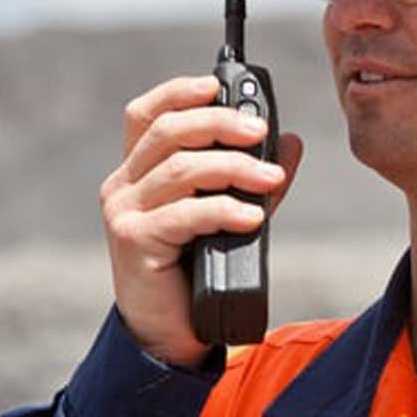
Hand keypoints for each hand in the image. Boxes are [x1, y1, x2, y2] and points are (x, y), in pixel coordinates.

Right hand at [99, 75, 304, 367]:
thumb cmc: (196, 267)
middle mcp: (124, 184)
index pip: (147, 114)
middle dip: (219, 123)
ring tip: (272, 178)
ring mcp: (124, 212)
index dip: (179, 92)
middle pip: (168, 132)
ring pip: (180, 170)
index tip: (218, 85)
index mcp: (140, 169)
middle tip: (261, 130)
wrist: (170, 331)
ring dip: (233, 168)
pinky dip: (224, 209)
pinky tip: (253, 215)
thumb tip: (292, 142)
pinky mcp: (133, 241)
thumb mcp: (229, 213)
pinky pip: (183, 214)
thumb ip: (255, 178)